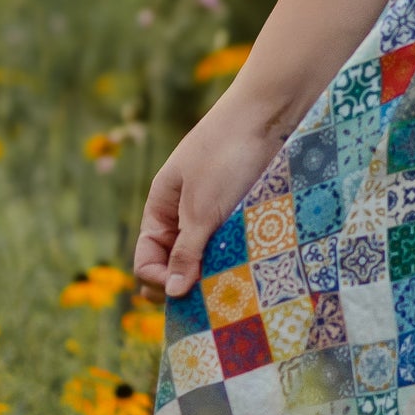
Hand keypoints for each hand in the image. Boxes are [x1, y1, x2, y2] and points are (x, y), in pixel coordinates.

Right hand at [134, 97, 287, 298]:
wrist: (269, 115)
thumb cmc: (225, 155)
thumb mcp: (200, 208)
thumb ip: (186, 251)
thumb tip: (172, 292)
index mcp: (160, 209)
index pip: (146, 260)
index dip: (158, 280)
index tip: (182, 292)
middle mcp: (184, 215)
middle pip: (175, 265)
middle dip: (186, 284)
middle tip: (207, 298)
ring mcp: (215, 215)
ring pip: (207, 260)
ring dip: (215, 277)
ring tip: (231, 289)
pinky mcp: (243, 214)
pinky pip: (233, 248)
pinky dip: (236, 263)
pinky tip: (248, 274)